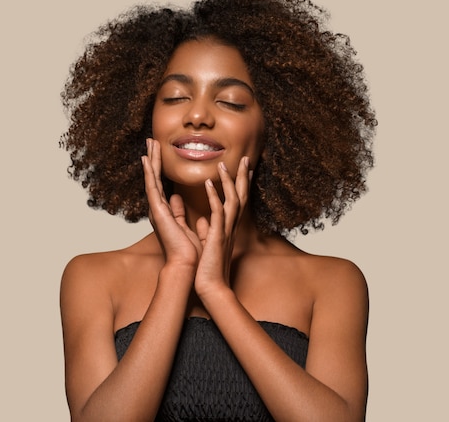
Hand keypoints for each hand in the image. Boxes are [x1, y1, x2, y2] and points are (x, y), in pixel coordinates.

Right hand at [142, 139, 201, 269]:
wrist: (187, 266)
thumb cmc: (189, 252)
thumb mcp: (186, 227)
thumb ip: (180, 213)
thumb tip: (178, 199)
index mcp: (166, 212)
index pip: (163, 185)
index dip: (160, 168)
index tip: (159, 153)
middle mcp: (159, 209)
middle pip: (155, 178)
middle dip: (154, 159)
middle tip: (151, 141)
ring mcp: (156, 209)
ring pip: (152, 179)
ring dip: (151, 160)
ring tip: (149, 142)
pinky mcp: (158, 211)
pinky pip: (152, 187)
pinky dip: (149, 172)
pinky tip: (146, 159)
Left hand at [194, 156, 251, 296]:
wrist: (211, 288)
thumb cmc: (209, 270)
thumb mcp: (209, 246)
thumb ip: (207, 231)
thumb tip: (203, 221)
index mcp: (227, 228)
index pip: (237, 202)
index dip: (240, 185)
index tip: (243, 169)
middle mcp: (230, 227)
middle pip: (241, 196)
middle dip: (243, 177)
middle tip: (245, 158)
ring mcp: (225, 231)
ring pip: (232, 200)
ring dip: (229, 181)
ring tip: (224, 164)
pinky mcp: (217, 236)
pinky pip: (217, 212)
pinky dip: (213, 196)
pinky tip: (208, 182)